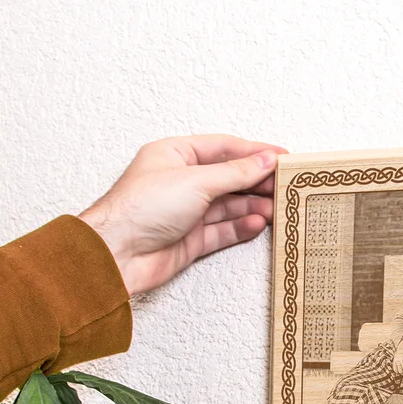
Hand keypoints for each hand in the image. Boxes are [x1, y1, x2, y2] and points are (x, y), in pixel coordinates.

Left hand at [79, 135, 286, 294]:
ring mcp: (186, 212)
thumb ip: (235, 172)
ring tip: (276, 208)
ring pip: (229, 206)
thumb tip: (264, 160)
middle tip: (285, 185)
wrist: (117, 255)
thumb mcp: (196, 181)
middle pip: (229, 178)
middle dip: (257, 181)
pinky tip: (258, 224)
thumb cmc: (140, 209)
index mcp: (175, 156)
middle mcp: (181, 182)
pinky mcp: (190, 239)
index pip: (224, 148)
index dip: (255, 152)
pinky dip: (241, 227)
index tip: (282, 157)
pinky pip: (223, 230)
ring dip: (253, 206)